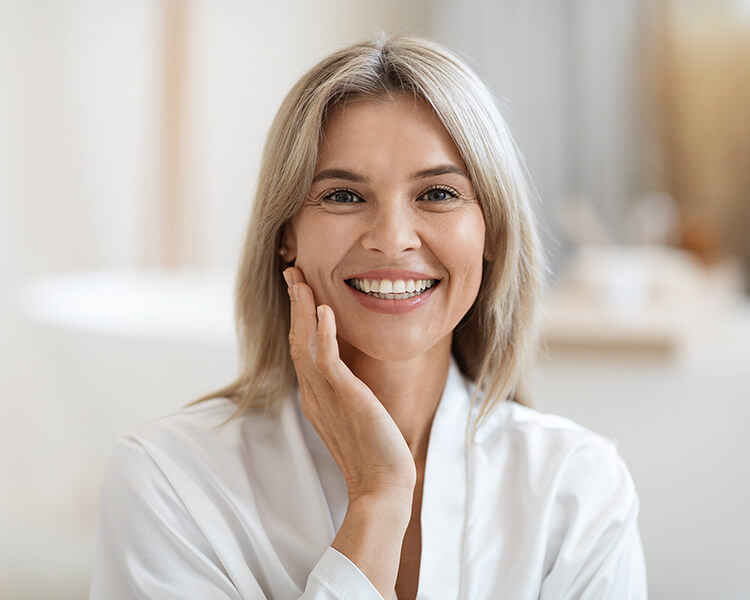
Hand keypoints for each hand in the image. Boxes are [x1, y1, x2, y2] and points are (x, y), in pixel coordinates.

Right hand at [283, 266, 416, 503]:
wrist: (382, 485)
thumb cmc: (375, 453)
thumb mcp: (355, 415)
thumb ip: (345, 393)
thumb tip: (348, 376)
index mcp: (315, 396)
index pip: (302, 348)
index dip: (299, 317)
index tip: (300, 290)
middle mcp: (314, 393)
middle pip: (297, 340)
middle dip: (295, 305)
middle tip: (292, 272)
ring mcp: (325, 396)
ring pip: (305, 344)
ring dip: (302, 310)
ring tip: (300, 281)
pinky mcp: (344, 397)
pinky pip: (327, 360)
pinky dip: (323, 333)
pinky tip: (324, 310)